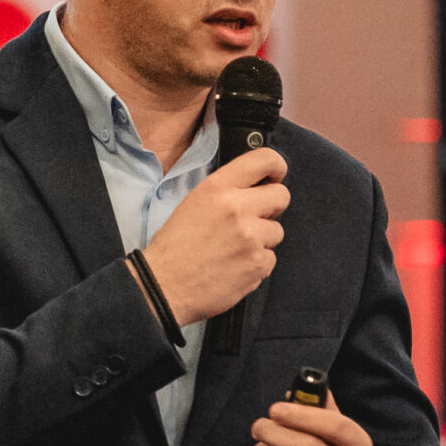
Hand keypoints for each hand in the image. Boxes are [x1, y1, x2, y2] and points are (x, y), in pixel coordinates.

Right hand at [141, 149, 288, 325]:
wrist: (164, 286)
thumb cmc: (174, 246)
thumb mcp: (194, 202)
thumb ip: (226, 191)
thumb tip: (256, 188)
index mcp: (218, 188)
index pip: (265, 160)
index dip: (276, 167)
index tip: (275, 177)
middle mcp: (238, 208)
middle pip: (281, 196)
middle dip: (272, 207)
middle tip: (254, 219)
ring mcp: (251, 237)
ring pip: (277, 231)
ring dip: (261, 240)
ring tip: (234, 249)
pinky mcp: (258, 264)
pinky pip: (271, 259)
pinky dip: (256, 264)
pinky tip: (235, 267)